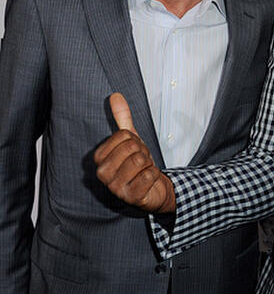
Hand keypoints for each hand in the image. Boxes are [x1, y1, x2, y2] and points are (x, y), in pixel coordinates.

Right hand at [94, 93, 175, 212]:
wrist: (152, 187)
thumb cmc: (138, 164)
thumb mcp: (131, 139)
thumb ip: (122, 118)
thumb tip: (116, 95)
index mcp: (100, 158)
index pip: (123, 135)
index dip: (135, 140)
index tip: (134, 149)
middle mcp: (103, 174)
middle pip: (132, 147)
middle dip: (143, 151)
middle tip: (141, 161)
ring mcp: (115, 187)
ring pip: (140, 160)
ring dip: (149, 164)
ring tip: (144, 170)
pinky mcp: (130, 197)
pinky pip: (149, 175)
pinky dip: (154, 175)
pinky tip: (148, 181)